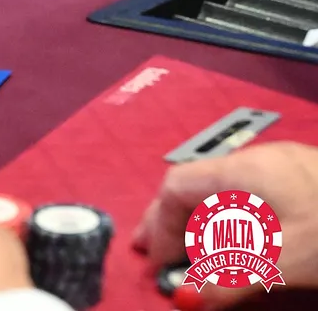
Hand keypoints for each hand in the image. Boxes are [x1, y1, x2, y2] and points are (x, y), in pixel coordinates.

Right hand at [134, 141, 317, 306]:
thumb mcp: (286, 263)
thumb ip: (232, 279)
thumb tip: (188, 299)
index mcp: (247, 170)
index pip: (179, 186)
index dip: (162, 225)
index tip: (157, 264)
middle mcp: (262, 161)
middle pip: (200, 183)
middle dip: (174, 219)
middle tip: (157, 254)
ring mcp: (289, 168)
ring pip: (228, 190)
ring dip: (205, 222)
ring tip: (196, 255)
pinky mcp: (312, 184)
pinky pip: (255, 197)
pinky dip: (235, 221)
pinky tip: (243, 244)